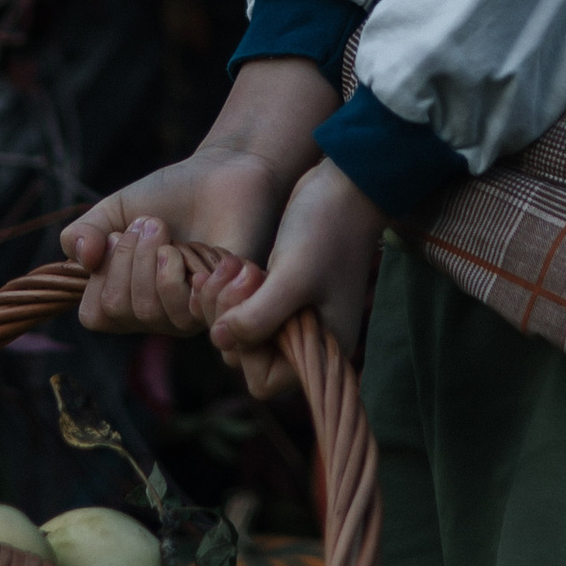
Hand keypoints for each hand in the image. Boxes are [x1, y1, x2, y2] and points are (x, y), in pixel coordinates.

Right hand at [60, 60, 335, 337]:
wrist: (223, 173)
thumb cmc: (169, 195)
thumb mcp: (114, 209)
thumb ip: (82, 233)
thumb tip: (81, 260)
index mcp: (128, 295)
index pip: (96, 315)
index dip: (102, 275)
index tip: (118, 235)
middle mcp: (157, 313)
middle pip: (121, 310)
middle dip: (129, 257)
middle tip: (153, 225)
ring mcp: (190, 313)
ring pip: (152, 311)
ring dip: (157, 259)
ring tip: (173, 234)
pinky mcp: (222, 306)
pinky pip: (191, 310)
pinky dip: (187, 270)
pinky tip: (200, 247)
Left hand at [194, 161, 384, 398]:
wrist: (345, 184)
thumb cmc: (327, 230)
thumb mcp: (292, 277)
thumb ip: (257, 317)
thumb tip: (220, 341)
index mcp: (322, 348)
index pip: (264, 381)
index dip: (246, 351)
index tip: (249, 306)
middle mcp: (306, 339)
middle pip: (245, 356)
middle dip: (230, 319)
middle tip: (238, 275)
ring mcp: (291, 316)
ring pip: (237, 330)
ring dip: (223, 300)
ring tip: (234, 265)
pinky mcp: (278, 292)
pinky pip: (239, 307)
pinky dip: (227, 289)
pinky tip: (229, 263)